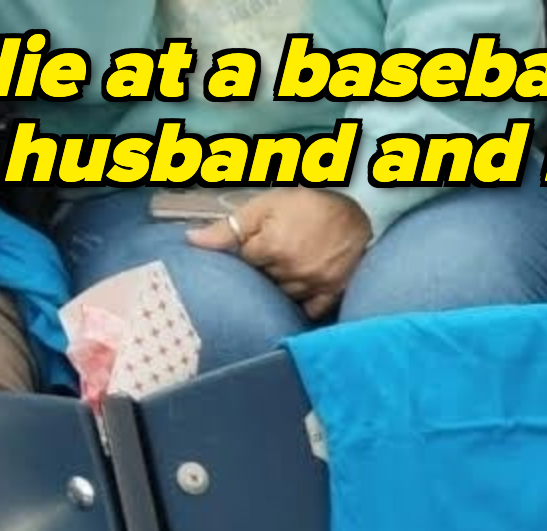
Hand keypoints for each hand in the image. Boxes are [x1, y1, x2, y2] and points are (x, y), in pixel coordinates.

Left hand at [188, 188, 371, 320]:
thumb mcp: (264, 206)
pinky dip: (303, 303)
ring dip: (281, 283)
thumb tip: (191, 241)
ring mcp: (313, 284)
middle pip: (263, 279)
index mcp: (272, 247)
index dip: (250, 249)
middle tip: (277, 250)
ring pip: (283, 294)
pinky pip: (311, 309)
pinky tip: (300, 291)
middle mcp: (292, 270)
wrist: (355, 213)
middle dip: (265, 267)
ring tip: (289, 265)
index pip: (245, 259)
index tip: (261, 239)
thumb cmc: (306, 205)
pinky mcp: (332, 292)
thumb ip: (228, 227)